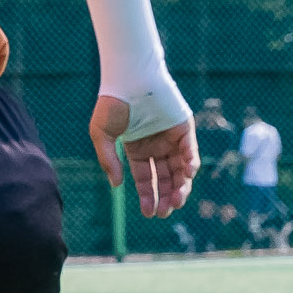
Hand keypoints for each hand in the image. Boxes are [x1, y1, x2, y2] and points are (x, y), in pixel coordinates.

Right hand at [89, 96, 197, 218]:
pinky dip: (190, 163)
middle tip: (165, 213)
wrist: (129, 79)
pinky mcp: (184, 127)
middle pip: (165, 177)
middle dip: (166, 196)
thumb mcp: (102, 136)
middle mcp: (156, 145)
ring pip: (180, 168)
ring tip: (176, 202)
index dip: (147, 196)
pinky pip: (190, 150)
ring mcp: (171, 137)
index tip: (148, 213)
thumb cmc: (112, 104)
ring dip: (180, 186)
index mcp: (137, 148)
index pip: (145, 177)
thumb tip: (116, 185)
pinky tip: (186, 176)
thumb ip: (108, 160)